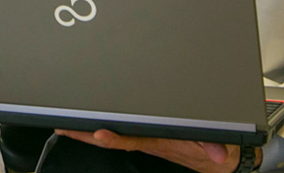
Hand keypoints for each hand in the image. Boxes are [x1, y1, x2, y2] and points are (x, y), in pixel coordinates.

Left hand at [55, 128, 257, 172]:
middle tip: (62, 127)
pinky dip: (104, 129)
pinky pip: (122, 133)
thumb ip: (216, 147)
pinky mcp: (149, 137)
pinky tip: (89, 127)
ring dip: (88, 132)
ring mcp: (147, 140)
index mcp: (162, 142)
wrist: (222, 159)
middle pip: (113, 139)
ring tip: (65, 125)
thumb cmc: (217, 150)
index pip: (133, 140)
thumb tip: (217, 154)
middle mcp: (150, 141)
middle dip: (86, 134)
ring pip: (113, 136)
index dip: (115, 138)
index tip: (98, 133)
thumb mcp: (220, 148)